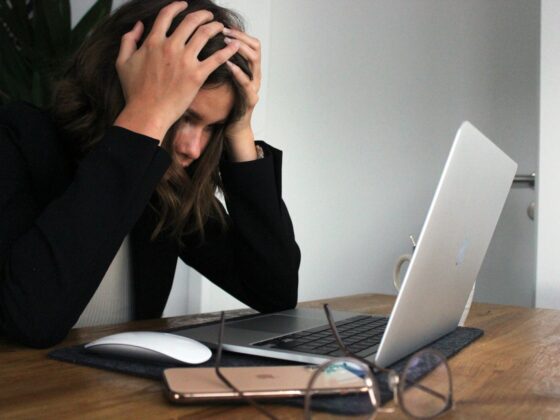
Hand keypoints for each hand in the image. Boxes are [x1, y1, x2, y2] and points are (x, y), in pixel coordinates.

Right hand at [114, 1, 239, 141]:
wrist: (147, 113)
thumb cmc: (134, 91)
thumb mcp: (122, 62)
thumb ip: (128, 40)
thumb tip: (138, 26)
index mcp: (153, 42)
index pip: (167, 15)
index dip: (177, 6)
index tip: (184, 5)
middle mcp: (170, 47)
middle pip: (190, 21)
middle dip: (202, 15)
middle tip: (209, 16)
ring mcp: (185, 61)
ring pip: (205, 34)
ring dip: (215, 27)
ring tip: (220, 26)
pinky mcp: (197, 76)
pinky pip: (217, 58)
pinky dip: (228, 50)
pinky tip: (235, 45)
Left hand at [222, 27, 261, 160]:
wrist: (232, 127)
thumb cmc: (225, 103)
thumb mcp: (223, 79)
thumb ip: (220, 64)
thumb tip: (205, 45)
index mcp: (249, 69)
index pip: (251, 43)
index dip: (240, 33)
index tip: (224, 27)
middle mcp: (255, 75)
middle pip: (255, 47)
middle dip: (240, 37)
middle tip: (224, 32)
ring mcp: (255, 87)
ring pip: (254, 61)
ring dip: (240, 49)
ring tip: (226, 43)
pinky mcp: (251, 99)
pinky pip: (247, 83)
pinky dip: (238, 72)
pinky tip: (228, 64)